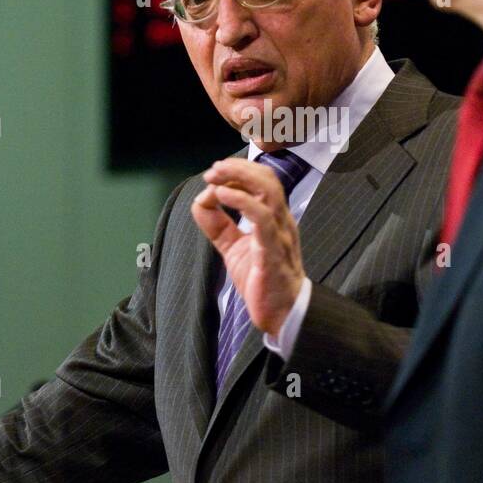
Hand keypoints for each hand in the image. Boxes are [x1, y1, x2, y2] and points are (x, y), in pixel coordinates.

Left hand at [191, 157, 305, 335]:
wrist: (282, 314)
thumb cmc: (263, 280)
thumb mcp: (233, 248)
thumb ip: (218, 225)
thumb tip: (200, 201)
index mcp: (275, 218)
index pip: (263, 181)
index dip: (239, 171)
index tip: (214, 173)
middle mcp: (281, 221)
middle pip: (267, 179)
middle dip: (238, 168)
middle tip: (213, 170)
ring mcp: (280, 234)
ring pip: (268, 191)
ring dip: (240, 177)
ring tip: (215, 177)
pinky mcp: (273, 251)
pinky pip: (262, 218)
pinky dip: (242, 201)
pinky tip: (222, 195)